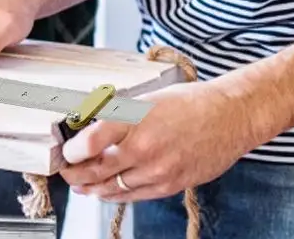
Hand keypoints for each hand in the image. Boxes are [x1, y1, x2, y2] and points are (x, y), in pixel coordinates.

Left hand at [60, 80, 256, 201]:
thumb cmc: (188, 101)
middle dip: (75, 173)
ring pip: (114, 187)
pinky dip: (115, 194)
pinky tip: (105, 191)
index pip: (92, 141)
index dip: (72, 151)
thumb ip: (118, 113)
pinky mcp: (170, 185)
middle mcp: (144, 147)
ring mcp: (158, 171)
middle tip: (64, 171)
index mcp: (135, 119)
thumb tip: (89, 124)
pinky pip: (134, 196)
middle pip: (98, 169)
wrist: (229, 117)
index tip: (64, 150)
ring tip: (79, 184)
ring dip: (92, 187)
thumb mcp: (147, 97)